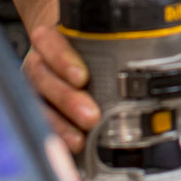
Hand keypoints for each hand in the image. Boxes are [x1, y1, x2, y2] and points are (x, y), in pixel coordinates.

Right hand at [22, 23, 100, 152]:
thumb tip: (146, 38)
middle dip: (67, 99)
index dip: (63, 59)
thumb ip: (108, 36)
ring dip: (59, 123)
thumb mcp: (91, 30)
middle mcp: (38, 60)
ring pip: (39, 103)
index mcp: (49, 35)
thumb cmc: (83, 37)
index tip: (82, 77)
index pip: (49, 41)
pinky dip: (53, 136)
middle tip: (91, 115)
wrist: (63, 39)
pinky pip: (39, 122)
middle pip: (44, 78)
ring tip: (78, 140)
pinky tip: (66, 150)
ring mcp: (34, 85)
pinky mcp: (36, 106)